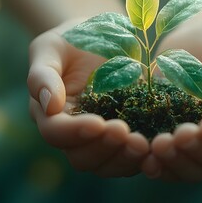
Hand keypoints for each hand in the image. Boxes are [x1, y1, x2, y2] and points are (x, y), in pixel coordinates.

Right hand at [28, 20, 148, 176]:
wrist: (103, 38)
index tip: (98, 123)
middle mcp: (73, 133)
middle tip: (126, 133)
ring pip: (107, 165)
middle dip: (104, 149)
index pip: (56, 132)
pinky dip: (144, 158)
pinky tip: (158, 148)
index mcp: (50, 114)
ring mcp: (100, 138)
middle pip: (81, 157)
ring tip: (144, 143)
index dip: (75, 132)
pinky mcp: (126, 137)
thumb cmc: (71, 39)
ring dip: (125, 158)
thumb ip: (43, 74)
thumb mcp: (50, 47)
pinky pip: (131, 158)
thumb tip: (50, 105)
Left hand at [141, 19, 201, 180]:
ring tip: (158, 145)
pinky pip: (165, 162)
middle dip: (197, 152)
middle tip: (178, 136)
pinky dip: (156, 165)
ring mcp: (194, 141)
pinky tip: (144, 158)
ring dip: (174, 163)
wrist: (194, 36)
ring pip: (190, 169)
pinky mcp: (168, 136)